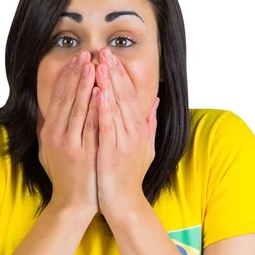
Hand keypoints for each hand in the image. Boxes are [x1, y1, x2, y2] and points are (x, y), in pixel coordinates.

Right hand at [37, 52, 99, 216]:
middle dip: (77, 75)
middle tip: (86, 54)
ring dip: (85, 85)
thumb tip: (43, 112)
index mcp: (50, 133)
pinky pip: (91, 127)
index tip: (76, 61)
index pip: (59, 99)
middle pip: (68, 99)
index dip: (67, 78)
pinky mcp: (84, 154)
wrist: (72, 203)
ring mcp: (71, 145)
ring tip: (93, 65)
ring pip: (79, 109)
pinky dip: (95, 108)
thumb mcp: (46, 152)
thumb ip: (45, 131)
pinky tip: (100, 92)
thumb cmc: (62, 177)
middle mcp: (57, 137)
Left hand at [94, 48, 159, 217]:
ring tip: (100, 64)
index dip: (120, 75)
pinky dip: (104, 109)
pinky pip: (108, 127)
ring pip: (116, 107)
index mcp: (138, 130)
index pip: (130, 96)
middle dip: (113, 72)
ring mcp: (124, 142)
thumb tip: (155, 102)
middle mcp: (134, 133)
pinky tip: (99, 92)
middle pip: (123, 97)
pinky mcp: (112, 152)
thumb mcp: (145, 148)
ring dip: (108, 84)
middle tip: (103, 51)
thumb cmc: (130, 177)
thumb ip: (149, 124)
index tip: (111, 58)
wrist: (124, 203)